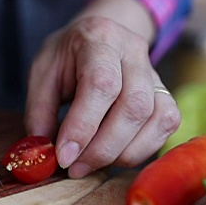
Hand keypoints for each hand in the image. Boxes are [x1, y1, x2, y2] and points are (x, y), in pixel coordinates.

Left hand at [25, 15, 180, 178]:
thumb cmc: (66, 58)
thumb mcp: (41, 74)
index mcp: (99, 39)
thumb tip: (45, 153)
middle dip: (103, 148)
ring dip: (123, 152)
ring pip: (157, 118)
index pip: (101, 84)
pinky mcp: (166, 93)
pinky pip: (166, 125)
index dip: (83, 126)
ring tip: (91, 163)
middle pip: (134, 105)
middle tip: (75, 168)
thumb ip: (39, 112)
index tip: (63, 156)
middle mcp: (134, 51)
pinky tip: (115, 155)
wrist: (99, 36)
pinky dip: (142, 149)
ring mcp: (155, 72)